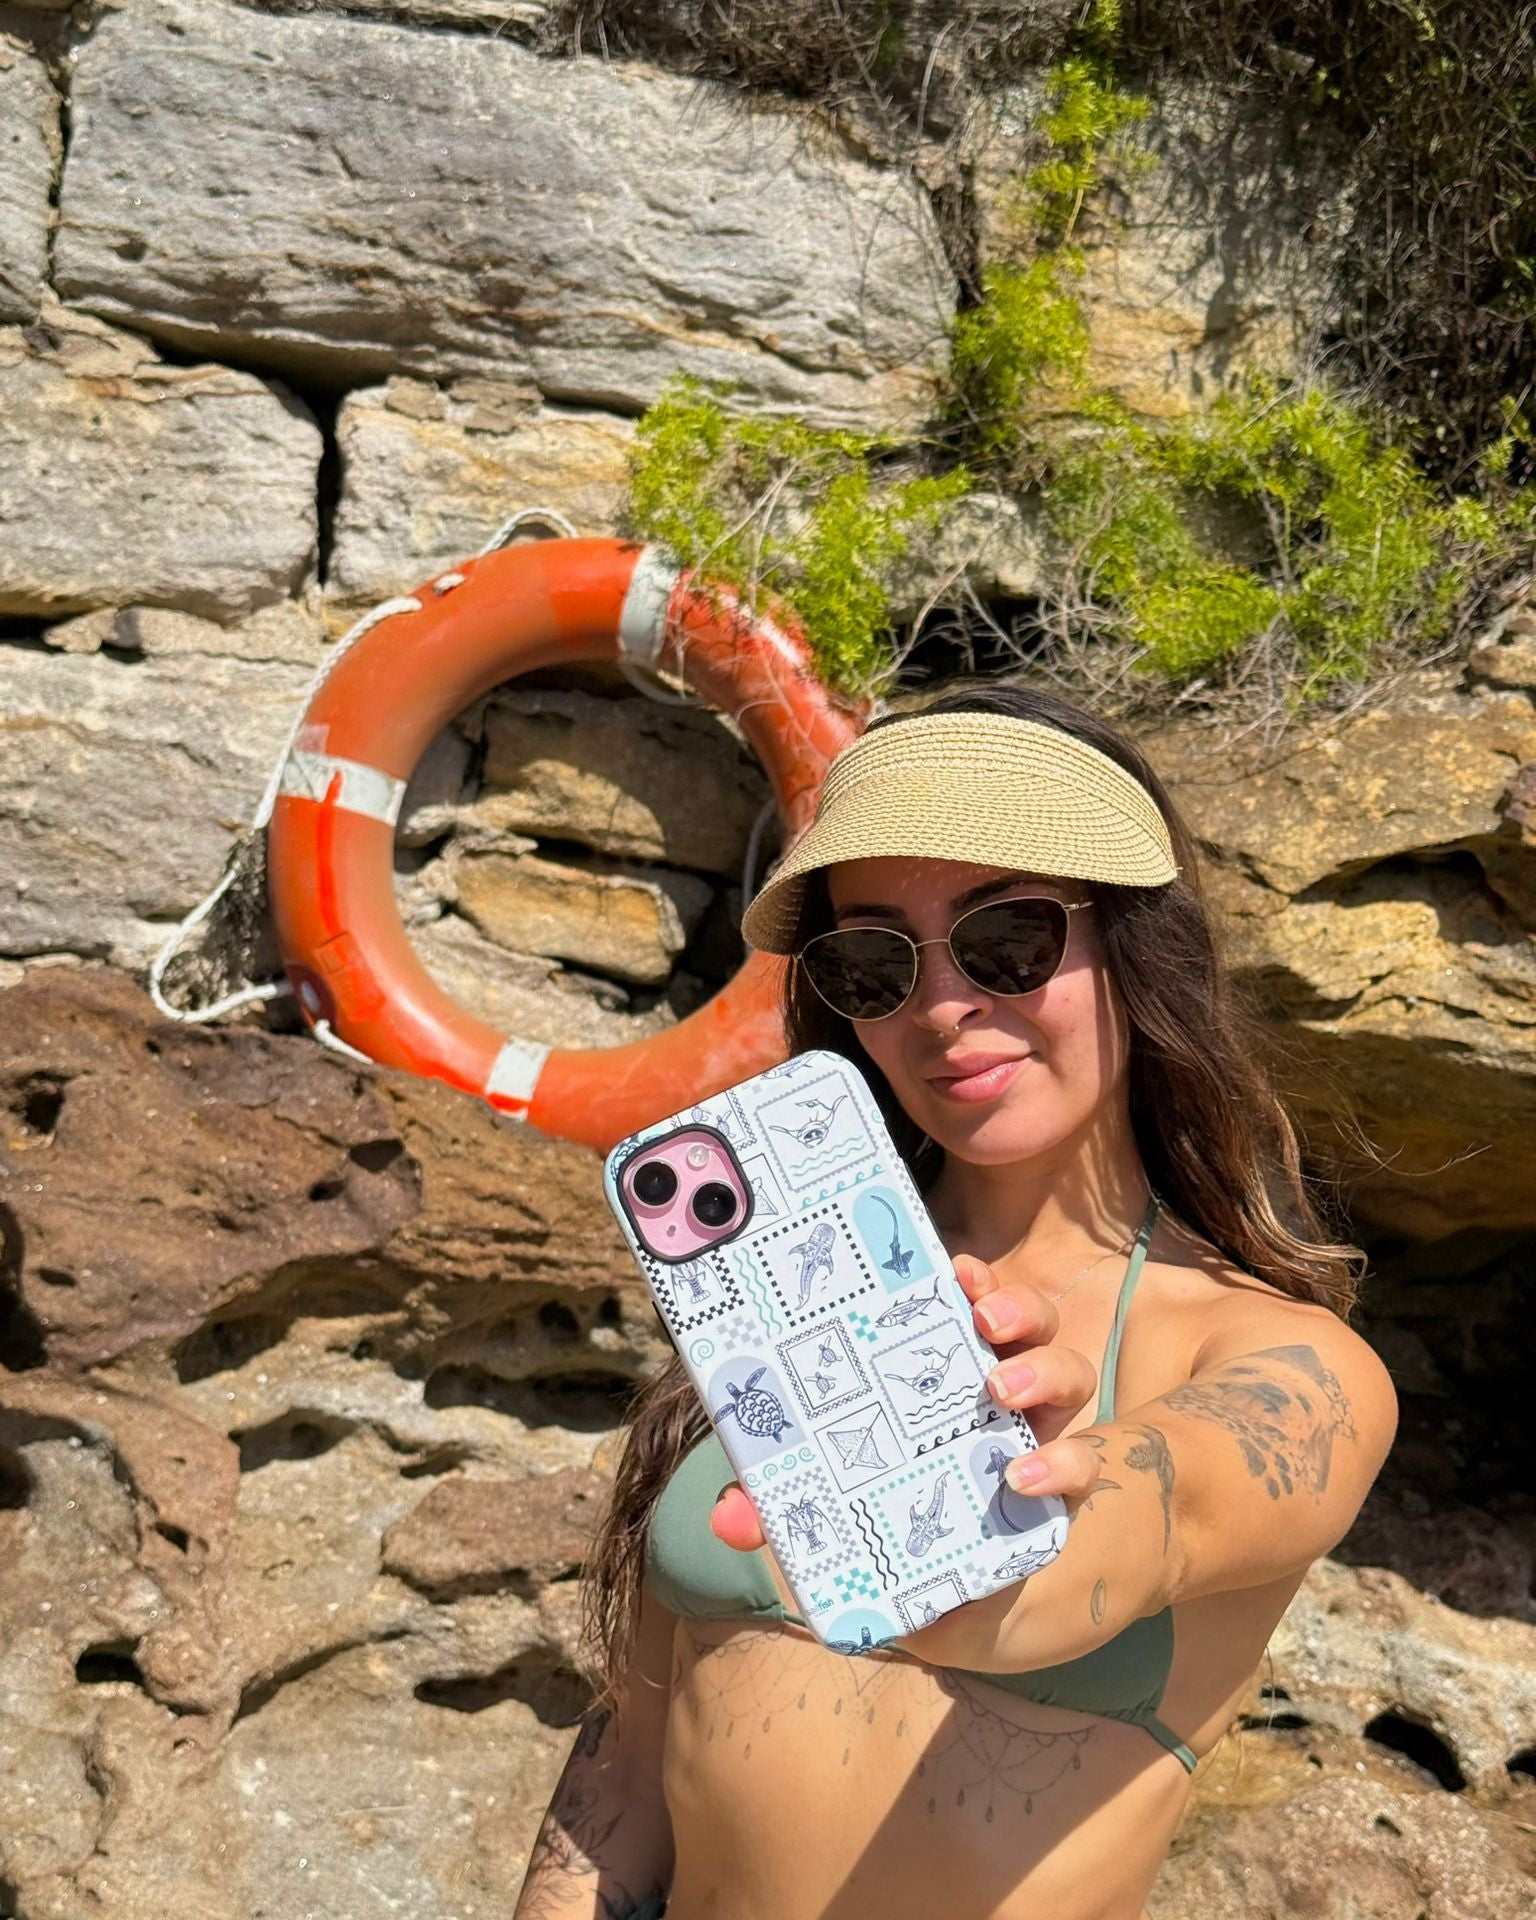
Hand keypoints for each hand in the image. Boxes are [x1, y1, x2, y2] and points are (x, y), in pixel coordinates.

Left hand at [707, 1253, 1102, 1551]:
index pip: (959, 1312)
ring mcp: (1041, 1438)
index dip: (964, 1280)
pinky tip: (1024, 1477)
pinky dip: (1063, 1463)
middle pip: (1024, 1322)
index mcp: (944, 1384)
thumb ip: (790, 1516)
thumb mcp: (842, 1527)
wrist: (983, 1611)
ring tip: (1000, 1383)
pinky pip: (1085, 1463)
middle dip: (1009, 1303)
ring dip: (1040, 1367)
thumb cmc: (909, 1545)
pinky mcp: (1068, 1491)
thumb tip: (727, 1515)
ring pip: (1068, 1371)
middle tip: (980, 1313)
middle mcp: (1001, 1398)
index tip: (950, 1265)